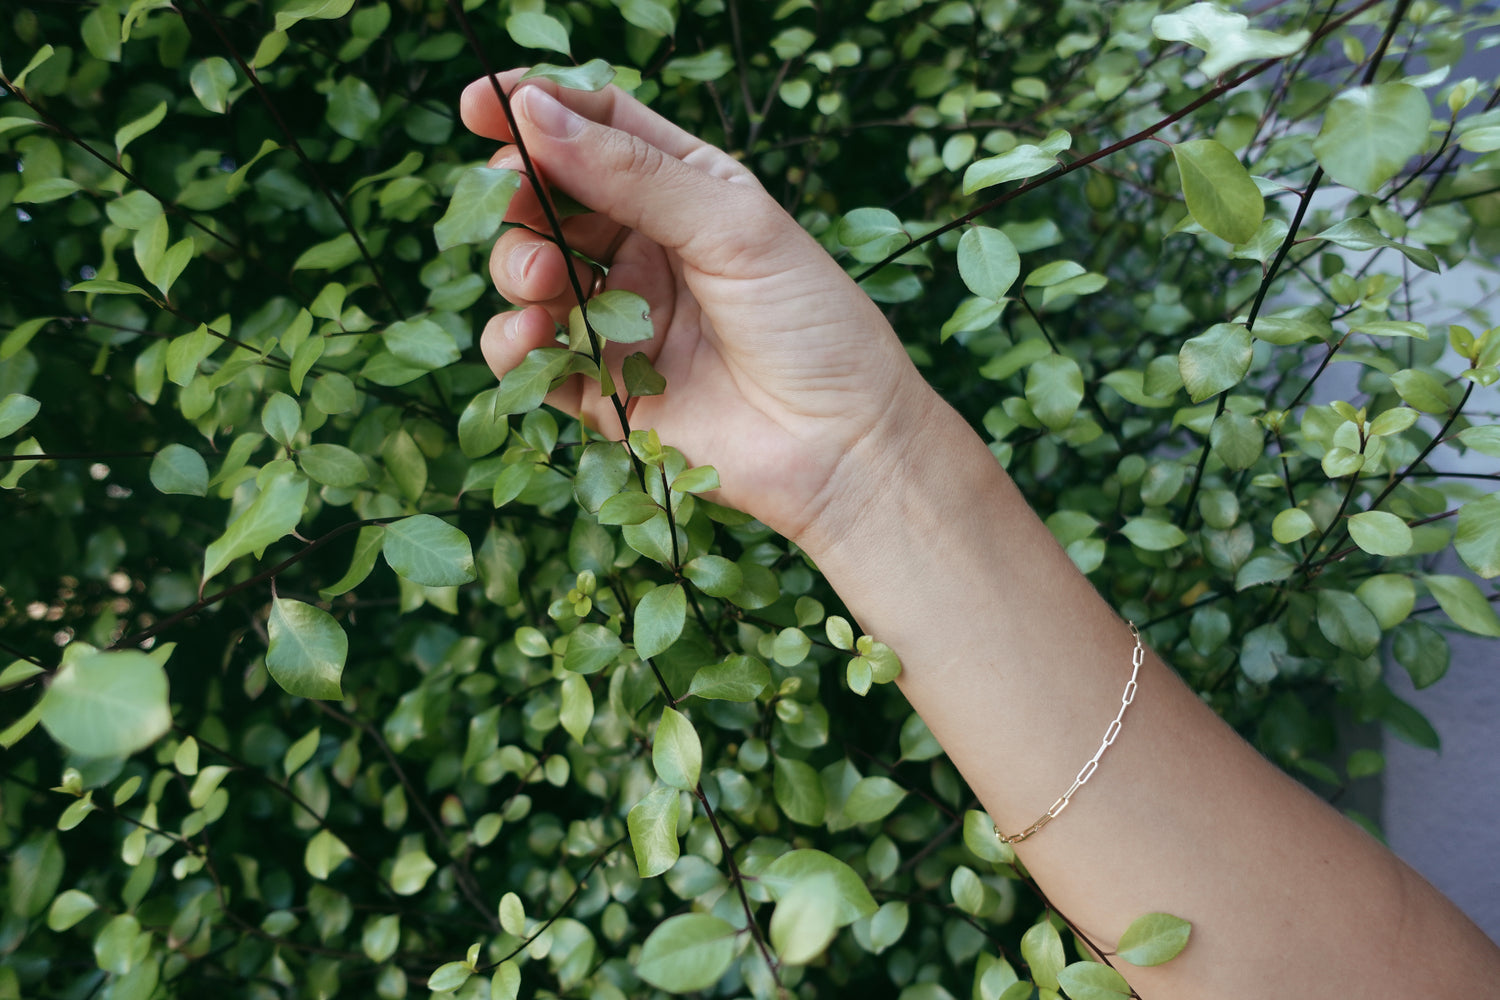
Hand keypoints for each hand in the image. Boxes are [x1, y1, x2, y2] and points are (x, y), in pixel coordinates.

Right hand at [458, 73, 937, 545]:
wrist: (842, 447)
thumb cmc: (813, 325)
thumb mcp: (734, 227)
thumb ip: (634, 173)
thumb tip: (537, 114)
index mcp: (687, 191)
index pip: (599, 130)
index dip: (538, 110)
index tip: (480, 104)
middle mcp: (648, 249)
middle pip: (552, 199)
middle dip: (521, 193)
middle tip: (516, 198)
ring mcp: (623, 319)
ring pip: (532, 274)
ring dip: (518, 264)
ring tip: (541, 276)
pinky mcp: (605, 390)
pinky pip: (535, 358)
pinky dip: (515, 342)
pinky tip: (533, 335)